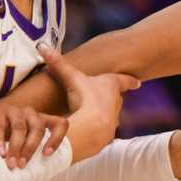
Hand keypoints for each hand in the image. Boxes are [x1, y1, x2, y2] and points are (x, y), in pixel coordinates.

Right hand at [0, 100, 68, 167]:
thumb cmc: (8, 138)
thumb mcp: (24, 143)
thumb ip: (32, 153)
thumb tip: (38, 179)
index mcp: (42, 120)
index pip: (60, 124)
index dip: (57, 139)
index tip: (46, 155)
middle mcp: (30, 113)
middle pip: (38, 128)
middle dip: (31, 148)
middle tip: (22, 165)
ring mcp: (14, 111)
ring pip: (20, 127)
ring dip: (16, 148)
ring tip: (11, 163)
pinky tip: (0, 153)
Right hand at [39, 44, 135, 162]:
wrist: (93, 127)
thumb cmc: (85, 99)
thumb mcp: (71, 78)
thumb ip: (58, 64)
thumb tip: (42, 46)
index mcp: (112, 85)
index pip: (125, 81)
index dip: (130, 81)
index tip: (139, 82)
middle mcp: (116, 102)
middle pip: (117, 98)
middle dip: (113, 97)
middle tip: (107, 97)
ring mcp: (114, 119)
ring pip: (111, 115)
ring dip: (104, 114)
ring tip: (94, 115)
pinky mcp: (107, 135)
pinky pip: (103, 130)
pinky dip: (97, 129)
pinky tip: (88, 131)